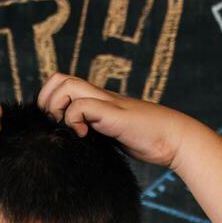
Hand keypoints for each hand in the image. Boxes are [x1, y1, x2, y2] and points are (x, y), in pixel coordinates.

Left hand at [35, 72, 198, 169]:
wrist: (174, 140)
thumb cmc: (146, 140)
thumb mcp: (111, 135)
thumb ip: (94, 131)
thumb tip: (72, 144)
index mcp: (97, 99)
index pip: (61, 83)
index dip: (49, 99)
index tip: (53, 125)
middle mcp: (99, 95)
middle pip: (59, 79)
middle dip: (46, 101)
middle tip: (54, 125)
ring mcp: (107, 102)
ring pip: (68, 86)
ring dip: (58, 107)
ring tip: (67, 128)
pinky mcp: (114, 114)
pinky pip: (82, 106)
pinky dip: (75, 120)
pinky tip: (84, 135)